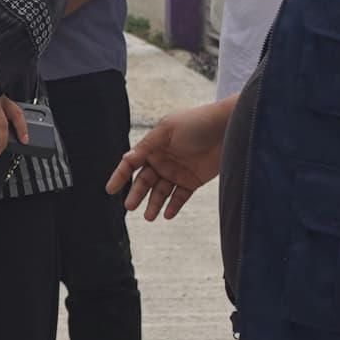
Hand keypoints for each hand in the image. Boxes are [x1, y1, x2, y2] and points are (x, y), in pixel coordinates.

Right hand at [110, 101, 229, 219]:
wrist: (229, 128)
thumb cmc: (197, 122)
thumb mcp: (167, 130)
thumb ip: (147, 146)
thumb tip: (127, 158)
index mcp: (154, 145)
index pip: (132, 163)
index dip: (120, 175)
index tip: (110, 189)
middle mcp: (163, 159)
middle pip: (145, 181)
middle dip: (136, 194)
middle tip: (129, 207)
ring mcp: (178, 171)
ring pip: (161, 192)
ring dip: (153, 204)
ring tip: (149, 217)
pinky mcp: (193, 181)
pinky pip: (180, 196)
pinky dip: (173, 206)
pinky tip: (166, 215)